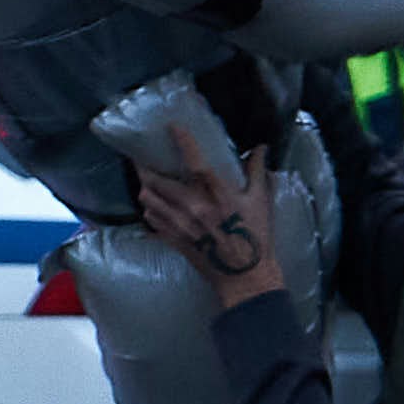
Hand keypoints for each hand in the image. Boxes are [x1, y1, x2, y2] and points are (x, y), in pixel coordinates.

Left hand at [128, 151, 286, 311]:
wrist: (244, 276)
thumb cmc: (256, 236)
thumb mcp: (260, 201)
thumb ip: (257, 171)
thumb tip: (261, 147)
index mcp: (216, 194)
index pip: (194, 162)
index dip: (182, 142)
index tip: (172, 127)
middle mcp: (193, 207)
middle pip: (156, 180)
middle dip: (145, 166)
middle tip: (142, 156)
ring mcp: (180, 225)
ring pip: (148, 199)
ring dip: (146, 187)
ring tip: (146, 179)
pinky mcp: (173, 240)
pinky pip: (151, 220)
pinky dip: (150, 208)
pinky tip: (154, 204)